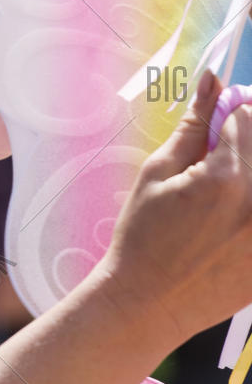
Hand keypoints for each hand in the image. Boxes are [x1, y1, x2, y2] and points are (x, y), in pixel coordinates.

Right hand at [98, 71, 251, 346]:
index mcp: (226, 177)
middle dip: (244, 140)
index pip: (248, 115)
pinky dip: (248, 209)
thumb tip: (213, 78)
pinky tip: (227, 225)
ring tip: (219, 198)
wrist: (146, 306)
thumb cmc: (142, 238)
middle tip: (217, 163)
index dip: (231, 112)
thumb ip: (194, 126)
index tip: (217, 127)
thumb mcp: (157, 174)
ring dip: (248, 172)